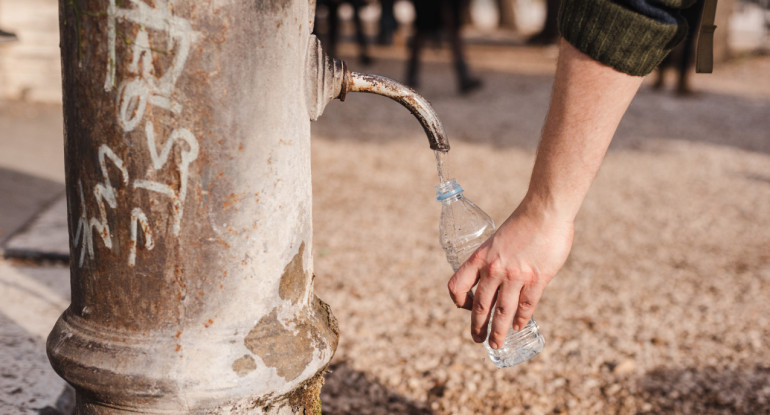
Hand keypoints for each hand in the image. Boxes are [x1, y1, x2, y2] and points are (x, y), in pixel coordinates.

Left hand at [447, 198, 573, 348]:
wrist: (545, 211)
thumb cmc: (523, 222)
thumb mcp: (497, 240)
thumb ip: (495, 260)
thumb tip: (499, 279)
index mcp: (479, 257)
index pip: (457, 285)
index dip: (458, 300)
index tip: (464, 307)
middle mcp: (493, 269)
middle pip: (480, 306)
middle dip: (477, 327)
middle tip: (477, 339)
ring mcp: (515, 276)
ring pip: (502, 312)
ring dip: (498, 332)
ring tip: (495, 344)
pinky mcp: (537, 280)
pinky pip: (526, 307)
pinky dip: (521, 320)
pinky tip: (519, 327)